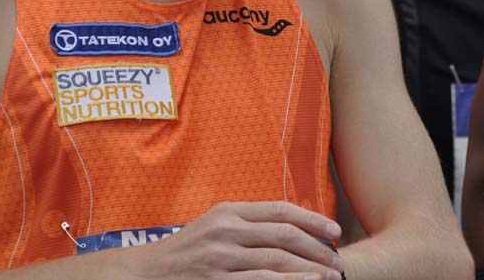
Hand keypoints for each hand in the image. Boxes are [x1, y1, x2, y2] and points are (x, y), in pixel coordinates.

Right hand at [133, 201, 345, 279]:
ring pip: (277, 260)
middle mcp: (226, 230)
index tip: (335, 230)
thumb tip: (290, 224)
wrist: (145, 274)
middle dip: (318, 247)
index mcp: (228, 211)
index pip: (280, 210)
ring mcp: (221, 258)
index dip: (313, 219)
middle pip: (284, 234)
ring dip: (310, 268)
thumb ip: (247, 222)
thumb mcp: (214, 225)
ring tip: (331, 276)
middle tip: (338, 259)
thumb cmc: (186, 251)